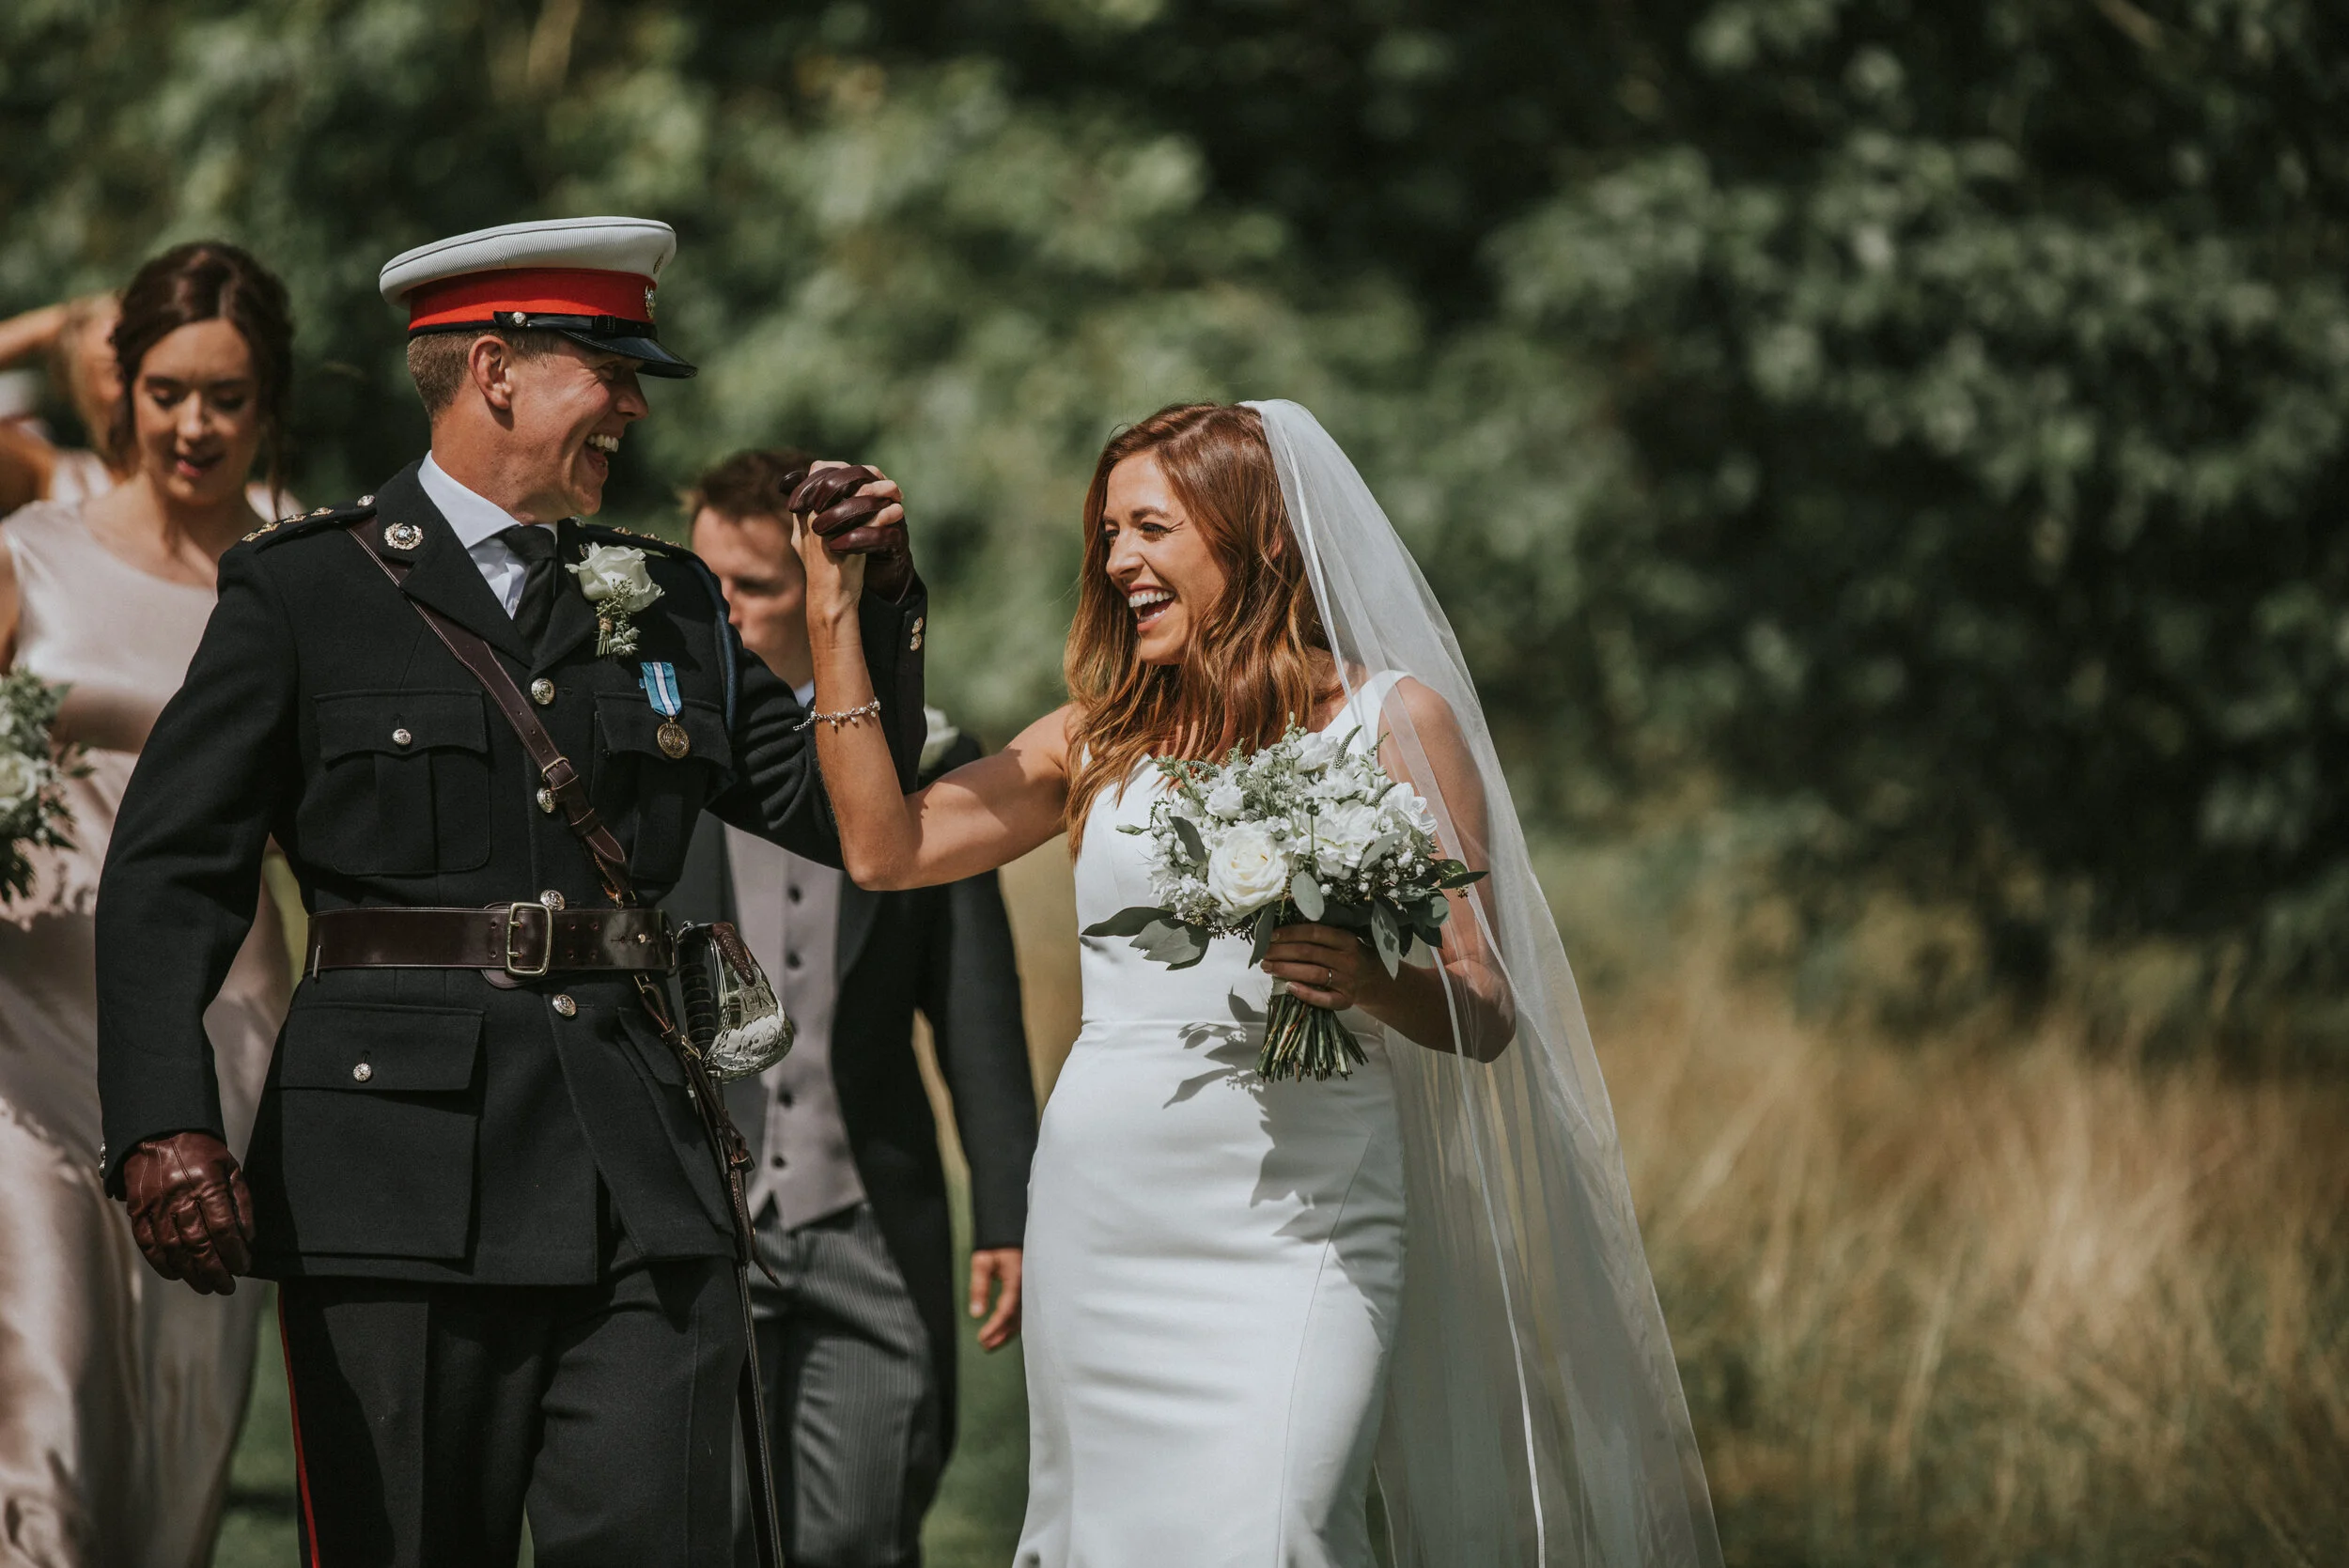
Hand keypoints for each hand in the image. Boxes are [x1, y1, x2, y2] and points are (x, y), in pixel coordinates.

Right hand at [120, 1132, 254, 1294]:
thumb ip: (241, 1202)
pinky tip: (177, 1274)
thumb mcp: (231, 1168)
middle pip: (199, 1244)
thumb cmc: (202, 1152)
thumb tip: (248, 1238)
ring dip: (191, 1273)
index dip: (235, 1252)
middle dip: (215, 1270)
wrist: (159, 1133)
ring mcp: (155, 1205)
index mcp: (206, 1183)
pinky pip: (148, 1244)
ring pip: (174, 1249)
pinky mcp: (137, 1211)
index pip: (223, 1228)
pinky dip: (162, 1264)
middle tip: (227, 1286)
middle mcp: (179, 1196)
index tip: (244, 1266)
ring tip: (207, 1286)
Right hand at [788, 461, 914, 601]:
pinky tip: (897, 512)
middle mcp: (810, 519)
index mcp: (803, 515)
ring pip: (854, 497)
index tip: (866, 475)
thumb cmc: (826, 571)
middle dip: (865, 475)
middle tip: (886, 482)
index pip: (817, 472)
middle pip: (837, 480)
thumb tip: (823, 494)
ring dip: (879, 490)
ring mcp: (825, 532)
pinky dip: (885, 514)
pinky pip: (868, 521)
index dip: (843, 468)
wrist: (829, 601)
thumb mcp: (812, 541)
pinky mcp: (843, 546)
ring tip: (896, 492)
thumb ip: (814, 517)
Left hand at [968, 1246, 1023, 1350]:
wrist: (1012, 1232)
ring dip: (1007, 1333)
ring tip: (991, 1344)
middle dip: (1001, 1335)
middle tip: (985, 1346)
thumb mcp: (982, 1261)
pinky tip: (1005, 1331)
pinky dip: (1014, 1324)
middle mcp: (1027, 1287)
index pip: (1006, 1310)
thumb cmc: (997, 1246)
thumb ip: (978, 1286)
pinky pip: (1025, 1312)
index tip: (982, 1338)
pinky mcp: (1030, 1290)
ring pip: (1022, 1318)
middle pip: (1016, 1318)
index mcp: (1017, 1279)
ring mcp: (1030, 1289)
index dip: (994, 1327)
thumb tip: (976, 1313)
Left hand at [1261, 922, 1375, 1011]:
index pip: (1314, 933)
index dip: (1290, 933)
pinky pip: (1323, 999)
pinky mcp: (1346, 1000)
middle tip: (1263, 954)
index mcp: (1346, 940)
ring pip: (1313, 974)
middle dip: (1281, 952)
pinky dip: (1305, 993)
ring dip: (1286, 970)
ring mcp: (1347, 981)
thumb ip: (1319, 936)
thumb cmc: (1348, 955)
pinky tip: (1288, 987)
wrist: (1373, 979)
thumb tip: (1281, 934)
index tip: (1271, 936)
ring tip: (1268, 967)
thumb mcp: (1341, 940)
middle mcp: (1348, 959)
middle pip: (1309, 953)